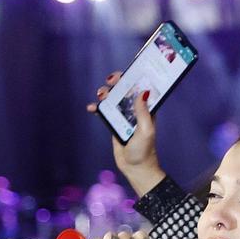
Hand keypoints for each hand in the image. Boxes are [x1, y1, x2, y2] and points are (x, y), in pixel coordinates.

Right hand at [86, 71, 165, 195]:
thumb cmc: (144, 150)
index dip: (135, 77)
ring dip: (106, 93)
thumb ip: (143, 112)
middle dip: (118, 82)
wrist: (135, 168)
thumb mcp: (146, 130)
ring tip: (101, 96)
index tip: (127, 71)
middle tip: (111, 81)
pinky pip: (104, 111)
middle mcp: (136, 109)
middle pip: (125, 89)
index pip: (141, 87)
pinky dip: (97, 107)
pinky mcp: (114, 123)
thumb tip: (143, 92)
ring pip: (113, 98)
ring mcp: (124, 115)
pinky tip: (92, 108)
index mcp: (147, 108)